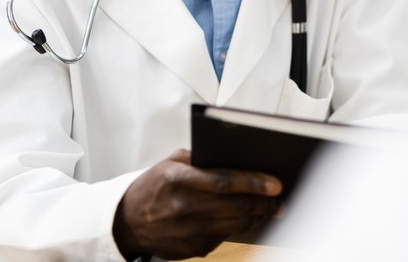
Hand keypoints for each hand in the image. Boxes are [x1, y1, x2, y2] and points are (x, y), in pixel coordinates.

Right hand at [113, 148, 283, 260]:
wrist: (126, 222)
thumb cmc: (153, 186)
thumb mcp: (171, 163)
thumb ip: (202, 158)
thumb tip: (239, 158)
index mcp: (179, 181)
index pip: (225, 182)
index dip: (254, 183)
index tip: (276, 184)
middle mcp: (184, 208)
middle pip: (236, 207)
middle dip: (265, 204)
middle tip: (282, 200)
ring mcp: (188, 232)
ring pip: (235, 225)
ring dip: (256, 216)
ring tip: (270, 209)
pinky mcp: (192, 249)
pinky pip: (224, 237)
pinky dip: (237, 227)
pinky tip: (245, 218)